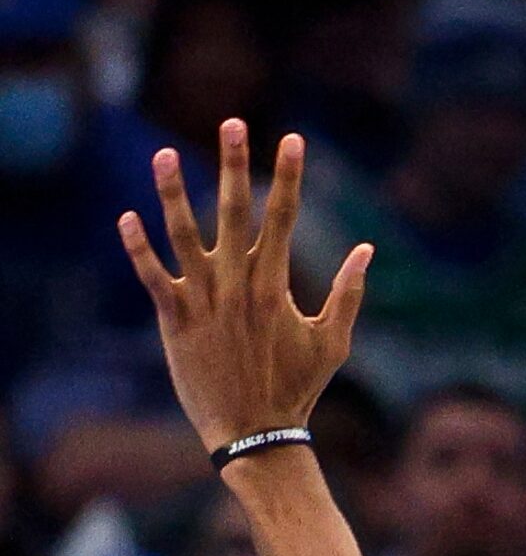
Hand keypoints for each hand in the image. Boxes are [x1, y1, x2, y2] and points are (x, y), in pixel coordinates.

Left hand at [118, 123, 369, 454]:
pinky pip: (151, 276)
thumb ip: (349, 294)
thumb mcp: (333, 343)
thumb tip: (367, 251)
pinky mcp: (174, 319)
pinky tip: (128, 216)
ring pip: (183, 235)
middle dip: (235, 164)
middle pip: (235, 212)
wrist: (255, 433)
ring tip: (165, 153)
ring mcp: (203, 300)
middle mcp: (237, 285)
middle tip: (231, 122)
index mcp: (275, 286)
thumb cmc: (297, 389)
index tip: (292, 138)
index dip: (288, 176)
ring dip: (172, 192)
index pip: (284, 218)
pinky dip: (137, 247)